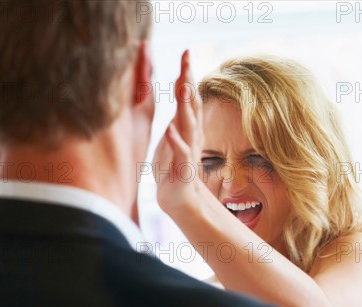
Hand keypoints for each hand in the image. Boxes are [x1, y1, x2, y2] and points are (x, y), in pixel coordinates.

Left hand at [152, 50, 204, 217]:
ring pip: (188, 125)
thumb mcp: (173, 134)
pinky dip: (176, 141)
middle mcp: (191, 135)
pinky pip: (181, 152)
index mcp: (187, 126)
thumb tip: (180, 88)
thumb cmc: (174, 166)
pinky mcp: (183, 168)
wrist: (180, 198)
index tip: (186, 52)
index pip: (189, 96)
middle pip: (192, 104)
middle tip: (187, 59)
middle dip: (189, 81)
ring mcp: (188, 150)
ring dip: (186, 106)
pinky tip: (170, 129)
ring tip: (183, 87)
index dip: (188, 74)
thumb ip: (178, 112)